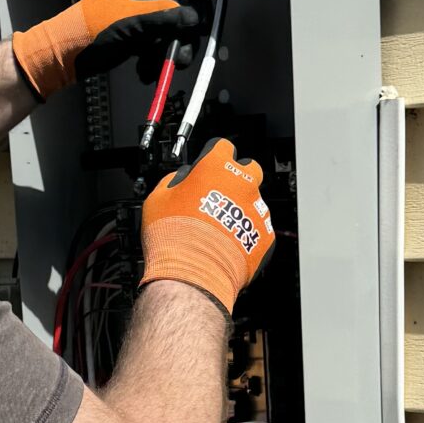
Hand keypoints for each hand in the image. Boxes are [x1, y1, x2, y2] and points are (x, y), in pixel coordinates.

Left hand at [12, 0, 198, 99]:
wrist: (64, 54)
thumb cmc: (94, 29)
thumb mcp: (136, 21)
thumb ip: (169, 17)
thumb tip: (195, 18)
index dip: (197, 5)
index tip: (204, 26)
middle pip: (179, 17)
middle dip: (180, 40)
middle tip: (181, 60)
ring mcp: (139, 19)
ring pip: (168, 36)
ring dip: (166, 55)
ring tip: (155, 70)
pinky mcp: (134, 38)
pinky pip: (154, 48)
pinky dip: (153, 61)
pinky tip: (144, 71)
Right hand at [140, 139, 274, 314]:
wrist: (192, 274)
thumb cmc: (175, 237)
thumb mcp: (158, 198)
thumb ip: (174, 181)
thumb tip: (181, 181)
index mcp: (216, 166)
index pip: (221, 147)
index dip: (212, 156)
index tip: (206, 167)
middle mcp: (243, 183)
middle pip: (248, 168)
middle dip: (236, 177)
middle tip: (218, 194)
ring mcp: (257, 209)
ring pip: (254, 200)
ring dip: (240, 207)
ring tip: (220, 226)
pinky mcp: (265, 235)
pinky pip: (259, 228)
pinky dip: (246, 232)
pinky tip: (228, 243)